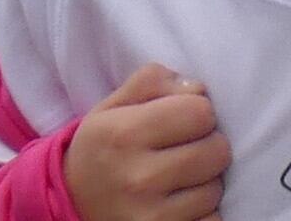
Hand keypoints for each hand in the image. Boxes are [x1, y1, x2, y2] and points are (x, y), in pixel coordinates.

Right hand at [61, 64, 225, 220]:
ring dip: (204, 180)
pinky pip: (214, 219)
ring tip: (178, 177)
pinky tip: (180, 202)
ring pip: (217, 188)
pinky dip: (203, 211)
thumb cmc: (101, 148)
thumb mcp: (111, 107)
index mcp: (123, 133)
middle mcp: (139, 176)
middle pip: (218, 150)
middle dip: (207, 144)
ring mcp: (155, 214)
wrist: (73, 202)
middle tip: (183, 148)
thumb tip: (197, 88)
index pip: (200, 111)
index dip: (195, 111)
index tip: (180, 118)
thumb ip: (150, 83)